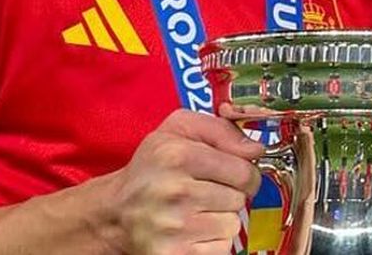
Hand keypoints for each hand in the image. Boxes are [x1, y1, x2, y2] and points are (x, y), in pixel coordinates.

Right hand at [107, 109, 264, 254]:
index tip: (233, 174)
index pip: (243, 170)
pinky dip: (213, 241)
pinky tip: (193, 230)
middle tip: (207, 192)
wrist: (114, 213)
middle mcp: (175, 191)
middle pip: (239, 198)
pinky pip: (222, 248)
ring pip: (232, 224)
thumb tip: (256, 149)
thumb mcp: (177, 131)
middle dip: (230, 194)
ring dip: (221, 218)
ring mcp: (174, 227)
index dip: (244, 172)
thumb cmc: (151, 168)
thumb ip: (220, 129)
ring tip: (198, 211)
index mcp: (176, 155)